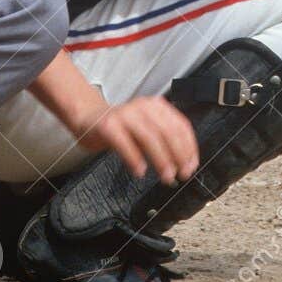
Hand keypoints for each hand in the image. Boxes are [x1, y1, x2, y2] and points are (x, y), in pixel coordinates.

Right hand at [76, 96, 198, 183]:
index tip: (191, 165)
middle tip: (181, 173)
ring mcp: (125, 115)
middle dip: (178, 155)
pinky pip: (124, 144)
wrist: (89, 118)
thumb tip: (185, 162)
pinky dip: (135, 159)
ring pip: (149, 137)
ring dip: (161, 160)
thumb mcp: (147, 127)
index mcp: (156, 106)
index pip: (180, 125)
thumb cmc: (121, 127)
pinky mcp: (108, 126)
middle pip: (167, 131)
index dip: (189, 147)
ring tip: (166, 176)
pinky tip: (140, 171)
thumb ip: (165, 139)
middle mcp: (142, 107)